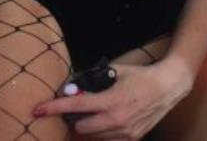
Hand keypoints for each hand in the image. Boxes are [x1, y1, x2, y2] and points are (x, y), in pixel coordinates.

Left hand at [32, 61, 192, 139]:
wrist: (168, 88)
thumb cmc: (141, 77)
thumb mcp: (116, 71)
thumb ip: (94, 80)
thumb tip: (73, 87)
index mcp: (111, 100)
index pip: (76, 106)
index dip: (54, 107)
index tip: (38, 110)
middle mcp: (116, 119)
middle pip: (80, 128)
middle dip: (76, 119)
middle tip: (79, 109)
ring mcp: (124, 132)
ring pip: (92, 136)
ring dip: (89, 127)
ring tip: (97, 114)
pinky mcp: (131, 139)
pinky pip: (106, 140)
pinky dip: (102, 133)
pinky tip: (108, 121)